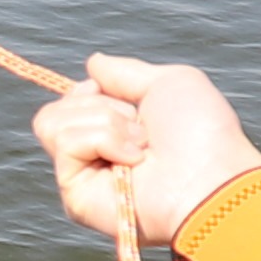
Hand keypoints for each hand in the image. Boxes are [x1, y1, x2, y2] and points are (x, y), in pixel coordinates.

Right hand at [35, 57, 260, 245]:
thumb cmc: (200, 133)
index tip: (123, 98)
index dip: (91, 91)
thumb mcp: (168, 81)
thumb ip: (124, 71)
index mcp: (116, 129)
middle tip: (140, 126)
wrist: (207, 178)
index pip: (73, 100)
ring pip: (52, 122)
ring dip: (104, 123)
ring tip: (140, 146)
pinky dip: (101, 140)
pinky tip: (132, 160)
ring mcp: (84, 176)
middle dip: (101, 105)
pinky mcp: (75, 197)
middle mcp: (97, 154)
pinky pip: (65, 142)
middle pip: (56, 109)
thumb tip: (92, 64)